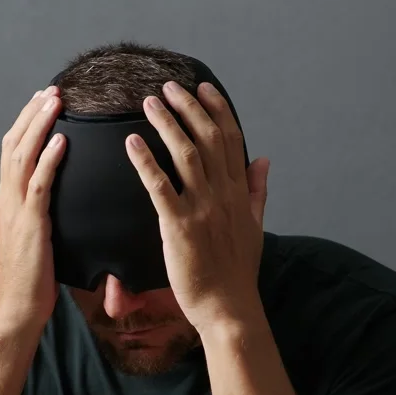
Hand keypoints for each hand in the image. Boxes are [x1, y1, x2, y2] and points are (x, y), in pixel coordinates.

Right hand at [0, 87, 66, 333]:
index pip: (13, 152)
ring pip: (22, 156)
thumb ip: (43, 216)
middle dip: (32, 114)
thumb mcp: (37, 241)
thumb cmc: (32, 280)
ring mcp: (16, 210)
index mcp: (9, 201)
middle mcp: (7, 199)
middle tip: (51, 90)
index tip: (44, 103)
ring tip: (56, 101)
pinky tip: (62, 140)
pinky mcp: (30, 225)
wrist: (18, 310)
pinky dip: (49, 159)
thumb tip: (61, 204)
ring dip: (39, 125)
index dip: (27, 124)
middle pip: (14, 144)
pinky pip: (39, 184)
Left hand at [125, 81, 269, 334]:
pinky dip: (145, 161)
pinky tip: (131, 142)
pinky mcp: (179, 226)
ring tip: (149, 103)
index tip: (204, 87)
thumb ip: (257, 191)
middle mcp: (223, 194)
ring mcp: (201, 209)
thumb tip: (264, 160)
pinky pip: (159, 186)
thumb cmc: (237, 271)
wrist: (228, 307)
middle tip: (169, 87)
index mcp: (239, 192)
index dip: (217, 109)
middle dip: (189, 107)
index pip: (231, 140)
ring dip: (167, 124)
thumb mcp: (254, 226)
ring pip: (185, 154)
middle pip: (208, 138)